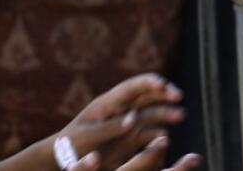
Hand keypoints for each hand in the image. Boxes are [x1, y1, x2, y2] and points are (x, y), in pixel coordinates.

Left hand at [59, 74, 187, 170]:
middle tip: (179, 96)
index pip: (132, 86)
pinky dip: (159, 132)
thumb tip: (134, 118)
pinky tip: (165, 137)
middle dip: (164, 93)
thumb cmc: (70, 145)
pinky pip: (149, 132)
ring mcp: (128, 122)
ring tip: (180, 115)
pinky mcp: (131, 138)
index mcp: (108, 102)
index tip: (163, 84)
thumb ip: (110, 127)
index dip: (149, 82)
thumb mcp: (87, 136)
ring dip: (166, 112)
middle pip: (147, 95)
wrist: (62, 161)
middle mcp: (121, 108)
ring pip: (152, 112)